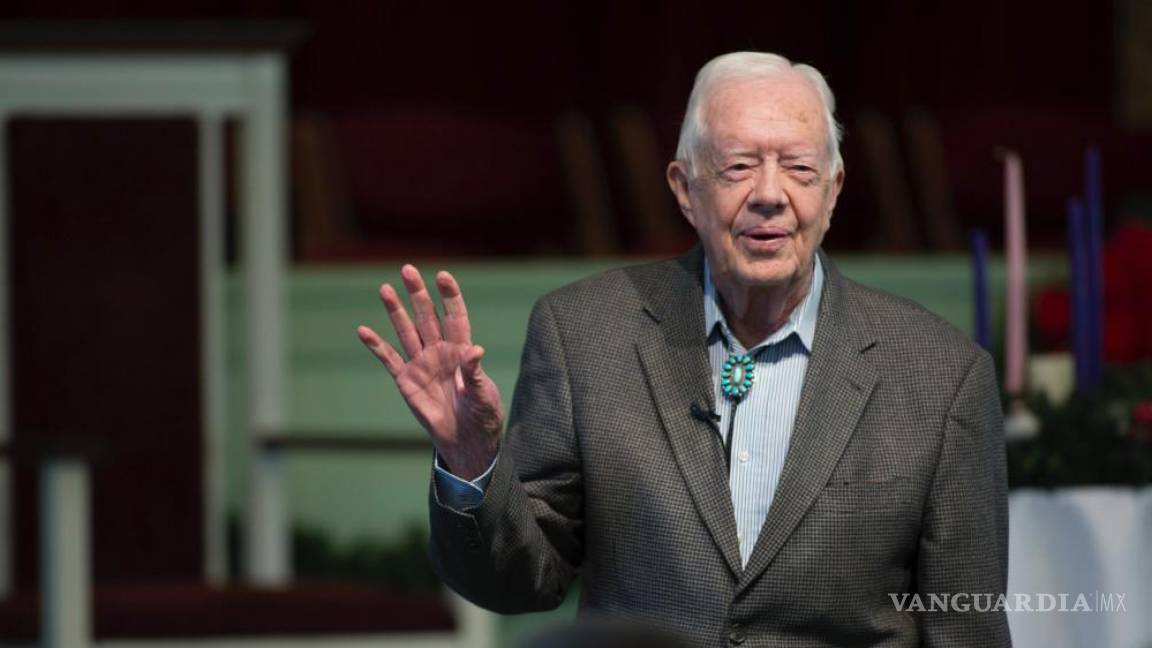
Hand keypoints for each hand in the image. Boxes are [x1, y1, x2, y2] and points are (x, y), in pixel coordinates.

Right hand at [357, 265, 501, 479]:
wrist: (466, 440)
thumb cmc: (482, 415)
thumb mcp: (483, 394)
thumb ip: (476, 373)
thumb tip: (475, 350)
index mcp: (462, 350)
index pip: (455, 316)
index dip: (449, 296)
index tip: (442, 276)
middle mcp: (439, 351)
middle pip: (427, 316)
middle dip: (417, 294)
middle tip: (408, 269)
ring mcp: (421, 363)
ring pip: (406, 331)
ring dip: (395, 311)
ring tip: (385, 288)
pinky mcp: (406, 380)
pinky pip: (389, 359)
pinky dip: (376, 346)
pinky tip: (363, 330)